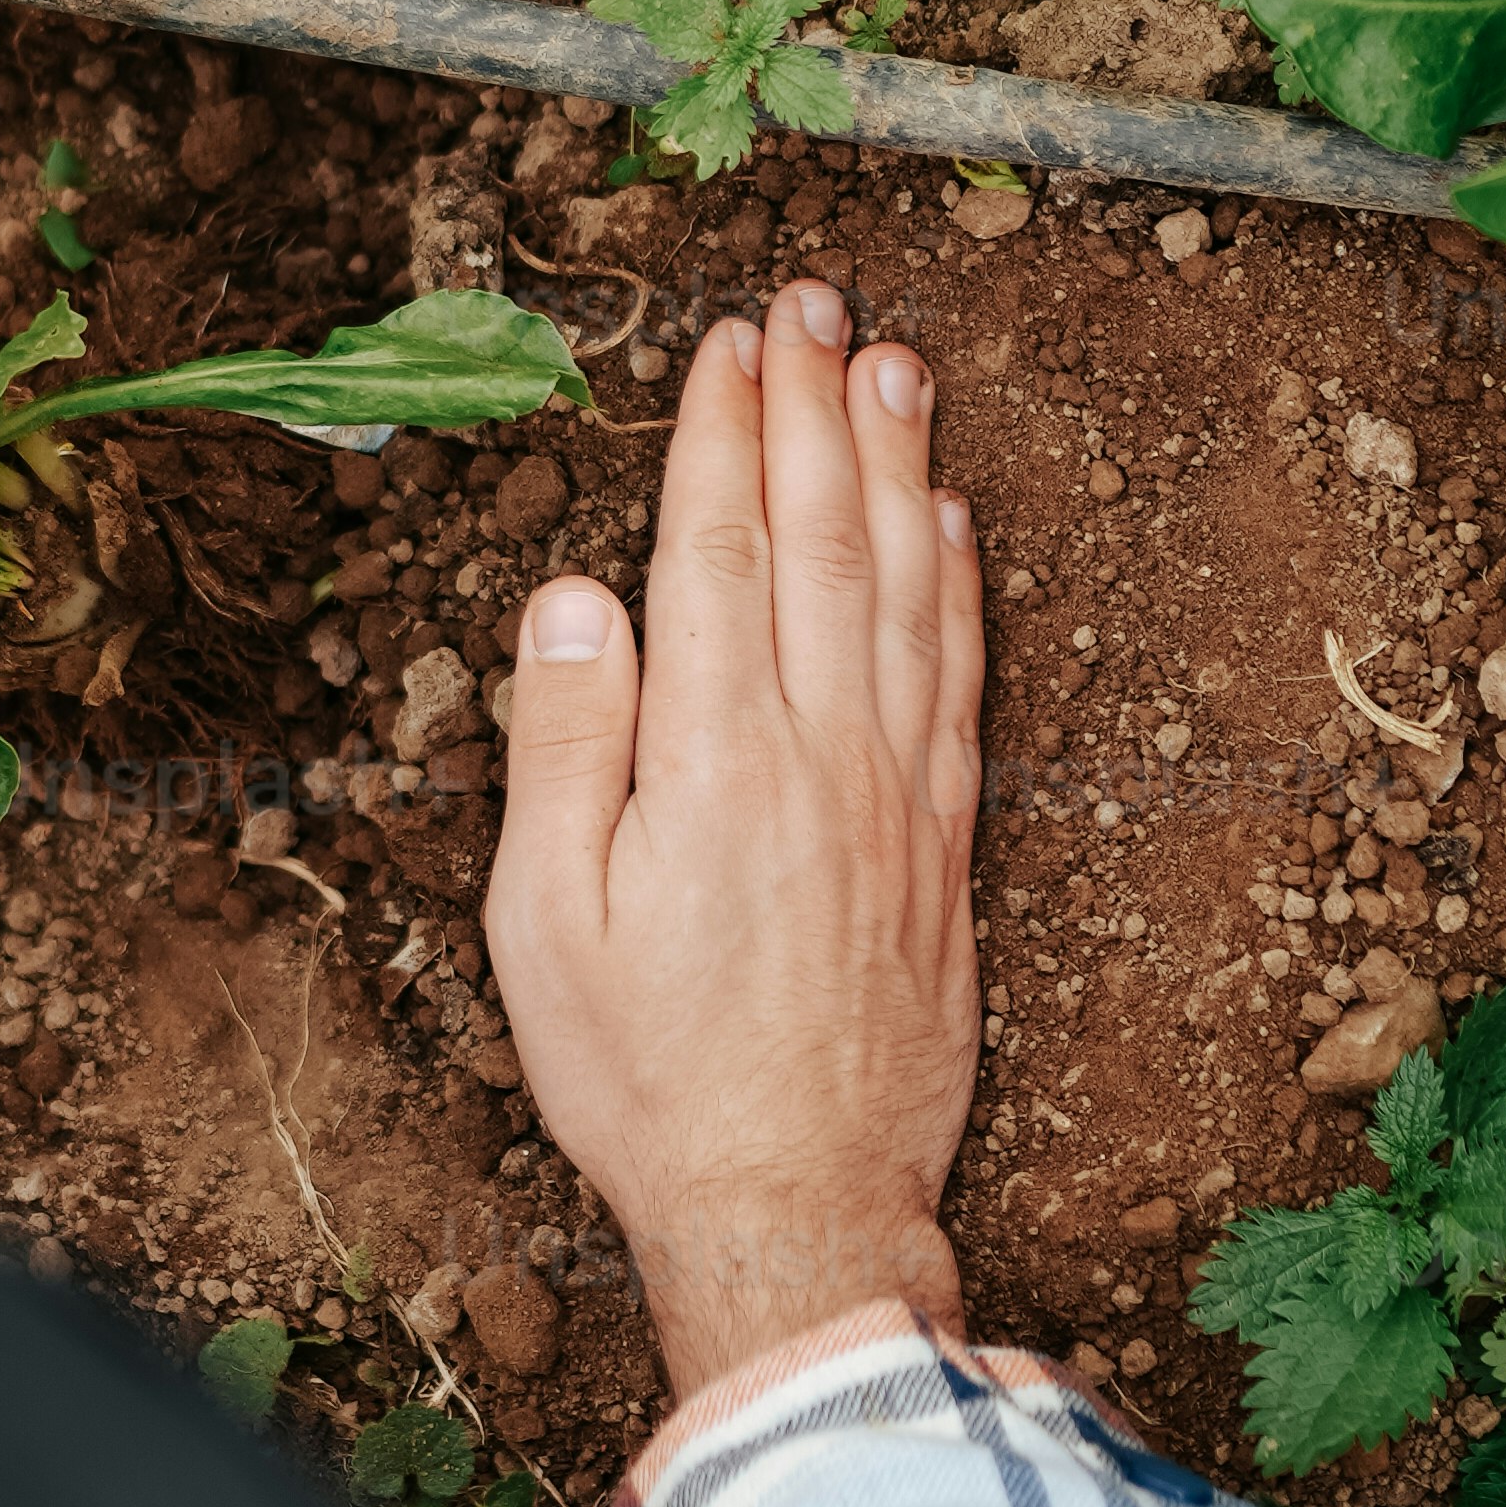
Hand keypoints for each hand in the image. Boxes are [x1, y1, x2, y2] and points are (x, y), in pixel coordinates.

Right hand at [487, 280, 981, 1409]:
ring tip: (893, 363)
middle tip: (813, 301)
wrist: (796, 1204)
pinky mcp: (944, 848)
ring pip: (905, 591)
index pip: (720, 550)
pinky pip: (959, 683)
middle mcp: (823, 755)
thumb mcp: (546, 923)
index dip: (725, 434)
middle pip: (822, 541)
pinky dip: (959, 588)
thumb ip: (565, 746)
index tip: (729, 343)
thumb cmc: (648, 1078)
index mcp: (714, 760)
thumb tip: (578, 595)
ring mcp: (898, 797)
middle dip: (814, 409)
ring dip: (896, 467)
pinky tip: (951, 522)